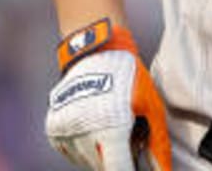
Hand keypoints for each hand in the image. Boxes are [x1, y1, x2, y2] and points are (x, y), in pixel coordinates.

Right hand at [45, 19, 171, 170]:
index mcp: (109, 128)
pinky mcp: (54, 129)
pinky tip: (97, 127)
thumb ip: (157, 145)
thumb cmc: (129, 79)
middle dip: (118, 158)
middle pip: (103, 167)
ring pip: (88, 161)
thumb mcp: (151, 108)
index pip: (117, 170)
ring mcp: (64, 131)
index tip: (135, 166)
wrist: (96, 52)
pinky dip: (87, 147)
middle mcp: (82, 133)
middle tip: (128, 136)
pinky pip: (73, 152)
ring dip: (102, 154)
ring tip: (113, 127)